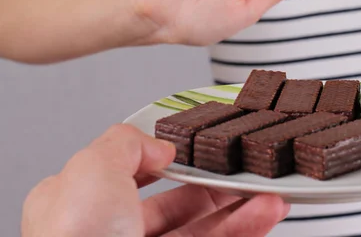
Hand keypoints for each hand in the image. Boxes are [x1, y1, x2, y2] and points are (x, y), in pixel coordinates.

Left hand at [22, 125, 289, 236]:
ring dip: (240, 208)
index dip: (163, 159)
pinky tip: (265, 214)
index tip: (195, 151)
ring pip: (202, 229)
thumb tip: (160, 147)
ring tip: (269, 194)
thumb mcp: (93, 170)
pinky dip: (245, 229)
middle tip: (243, 173)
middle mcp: (112, 234)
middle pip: (174, 202)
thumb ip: (127, 144)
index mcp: (80, 205)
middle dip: (214, 184)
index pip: (127, 174)